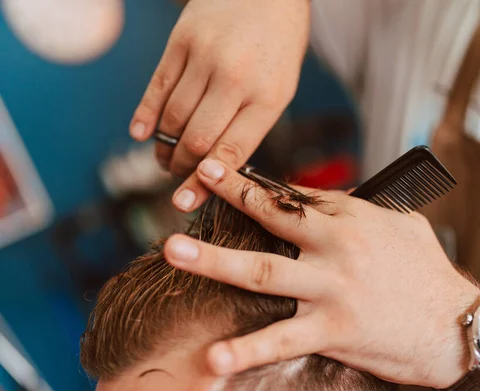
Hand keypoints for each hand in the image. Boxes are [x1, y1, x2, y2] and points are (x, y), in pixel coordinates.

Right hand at [129, 0, 309, 210]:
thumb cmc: (276, 47)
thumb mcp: (280, 88)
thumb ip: (250, 125)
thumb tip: (216, 167)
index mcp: (268, 98)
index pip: (231, 153)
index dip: (204, 183)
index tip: (185, 202)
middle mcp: (236, 79)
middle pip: (197, 141)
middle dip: (181, 167)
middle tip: (176, 175)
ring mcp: (206, 58)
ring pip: (173, 118)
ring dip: (163, 146)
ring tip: (164, 158)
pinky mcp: (181, 41)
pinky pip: (157, 87)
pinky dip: (145, 116)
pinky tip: (141, 134)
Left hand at [164, 159, 479, 387]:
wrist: (459, 326)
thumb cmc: (428, 271)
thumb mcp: (401, 223)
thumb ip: (360, 207)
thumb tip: (328, 197)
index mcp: (352, 217)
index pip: (297, 195)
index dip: (259, 185)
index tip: (225, 173)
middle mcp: (336, 247)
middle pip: (272, 217)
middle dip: (230, 196)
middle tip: (191, 181)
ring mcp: (331, 289)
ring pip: (263, 271)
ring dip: (214, 261)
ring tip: (173, 251)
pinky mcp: (333, 329)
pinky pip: (282, 339)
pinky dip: (247, 349)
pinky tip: (215, 356)